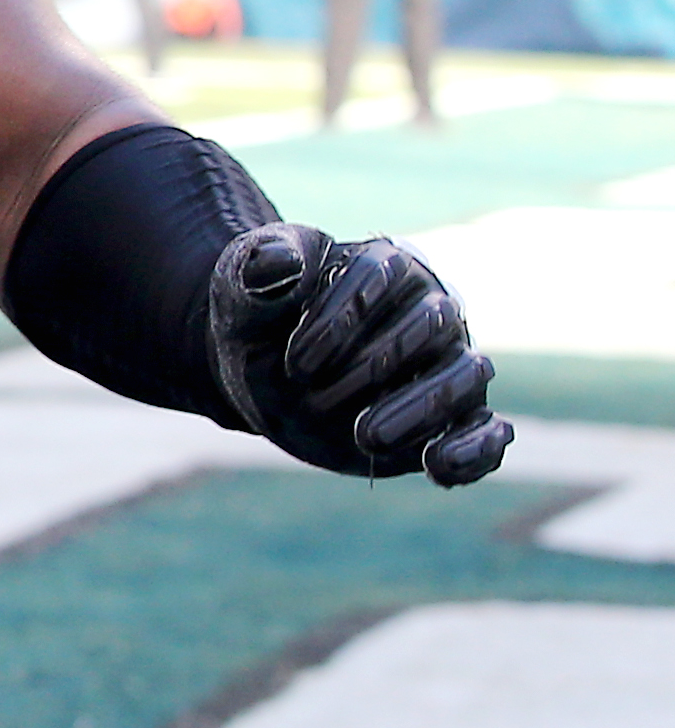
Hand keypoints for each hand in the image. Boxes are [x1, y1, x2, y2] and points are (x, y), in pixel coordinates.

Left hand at [207, 224, 510, 487]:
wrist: (264, 371)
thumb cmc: (261, 319)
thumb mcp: (241, 288)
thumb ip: (258, 269)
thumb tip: (279, 261)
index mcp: (385, 265)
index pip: (380, 276)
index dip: (340, 317)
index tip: (296, 362)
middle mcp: (430, 310)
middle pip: (431, 325)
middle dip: (375, 363)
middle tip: (314, 397)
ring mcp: (446, 366)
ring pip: (466, 376)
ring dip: (424, 406)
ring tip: (366, 437)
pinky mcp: (452, 420)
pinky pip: (486, 433)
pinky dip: (474, 450)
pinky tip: (439, 466)